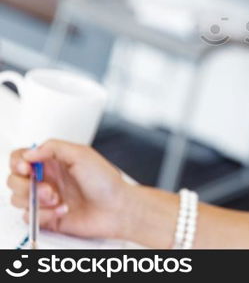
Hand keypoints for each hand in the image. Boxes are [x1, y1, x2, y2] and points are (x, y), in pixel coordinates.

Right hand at [6, 138, 133, 239]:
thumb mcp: (82, 154)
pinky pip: (29, 218)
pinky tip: (62, 210)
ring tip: (58, 199)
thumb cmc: (106, 182)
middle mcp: (48, 179)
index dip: (18, 162)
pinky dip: (44, 215)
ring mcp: (46, 199)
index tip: (26, 168)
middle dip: (27, 185)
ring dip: (37, 201)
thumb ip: (53, 147)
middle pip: (15, 179)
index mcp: (54, 161)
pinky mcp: (47, 217)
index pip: (22, 157)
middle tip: (49, 189)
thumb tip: (30, 153)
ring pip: (18, 199)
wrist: (117, 209)